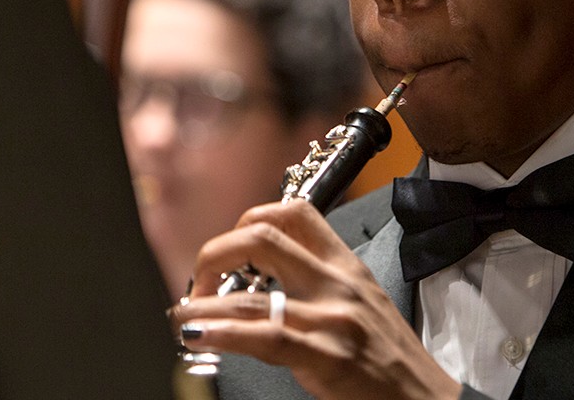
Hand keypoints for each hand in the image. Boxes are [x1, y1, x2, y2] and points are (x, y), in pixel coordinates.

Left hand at [169, 199, 460, 399]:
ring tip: (181, 317)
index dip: (248, 219)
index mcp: (347, 266)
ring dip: (201, 304)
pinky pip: (264, 335)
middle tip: (197, 283)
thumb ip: (320, 287)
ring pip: (250, 292)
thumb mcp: (363, 305)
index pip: (294, 212)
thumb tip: (261, 288)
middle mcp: (338, 283)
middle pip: (262, 236)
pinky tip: (199, 336)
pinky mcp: (328, 356)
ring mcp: (333, 318)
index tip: (227, 249)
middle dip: (214, 254)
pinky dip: (221, 333)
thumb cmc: (392, 361)